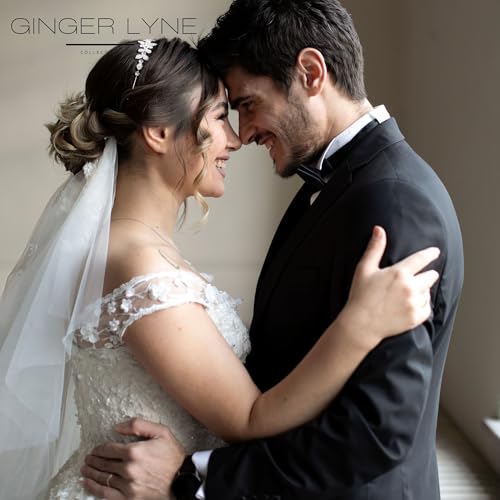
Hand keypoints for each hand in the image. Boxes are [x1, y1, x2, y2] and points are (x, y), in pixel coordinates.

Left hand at [81, 418, 184, 499]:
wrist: (183, 479)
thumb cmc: (173, 456)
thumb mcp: (161, 432)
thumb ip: (138, 425)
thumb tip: (117, 427)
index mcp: (134, 451)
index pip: (108, 449)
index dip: (99, 448)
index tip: (95, 449)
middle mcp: (128, 468)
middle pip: (104, 463)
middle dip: (93, 460)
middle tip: (88, 458)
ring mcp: (128, 485)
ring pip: (103, 478)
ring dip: (91, 472)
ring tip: (85, 469)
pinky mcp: (129, 498)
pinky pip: (106, 494)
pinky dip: (94, 488)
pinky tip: (88, 483)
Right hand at [342, 226, 439, 346]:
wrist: (361, 324)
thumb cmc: (361, 295)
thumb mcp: (365, 269)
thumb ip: (375, 248)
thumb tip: (379, 229)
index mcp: (399, 273)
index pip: (422, 259)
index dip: (430, 253)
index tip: (435, 251)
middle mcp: (410, 288)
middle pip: (431, 276)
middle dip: (427, 274)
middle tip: (418, 277)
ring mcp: (414, 304)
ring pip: (428, 292)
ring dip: (422, 290)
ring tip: (408, 293)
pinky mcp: (415, 318)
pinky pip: (427, 308)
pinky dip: (422, 305)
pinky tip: (411, 304)